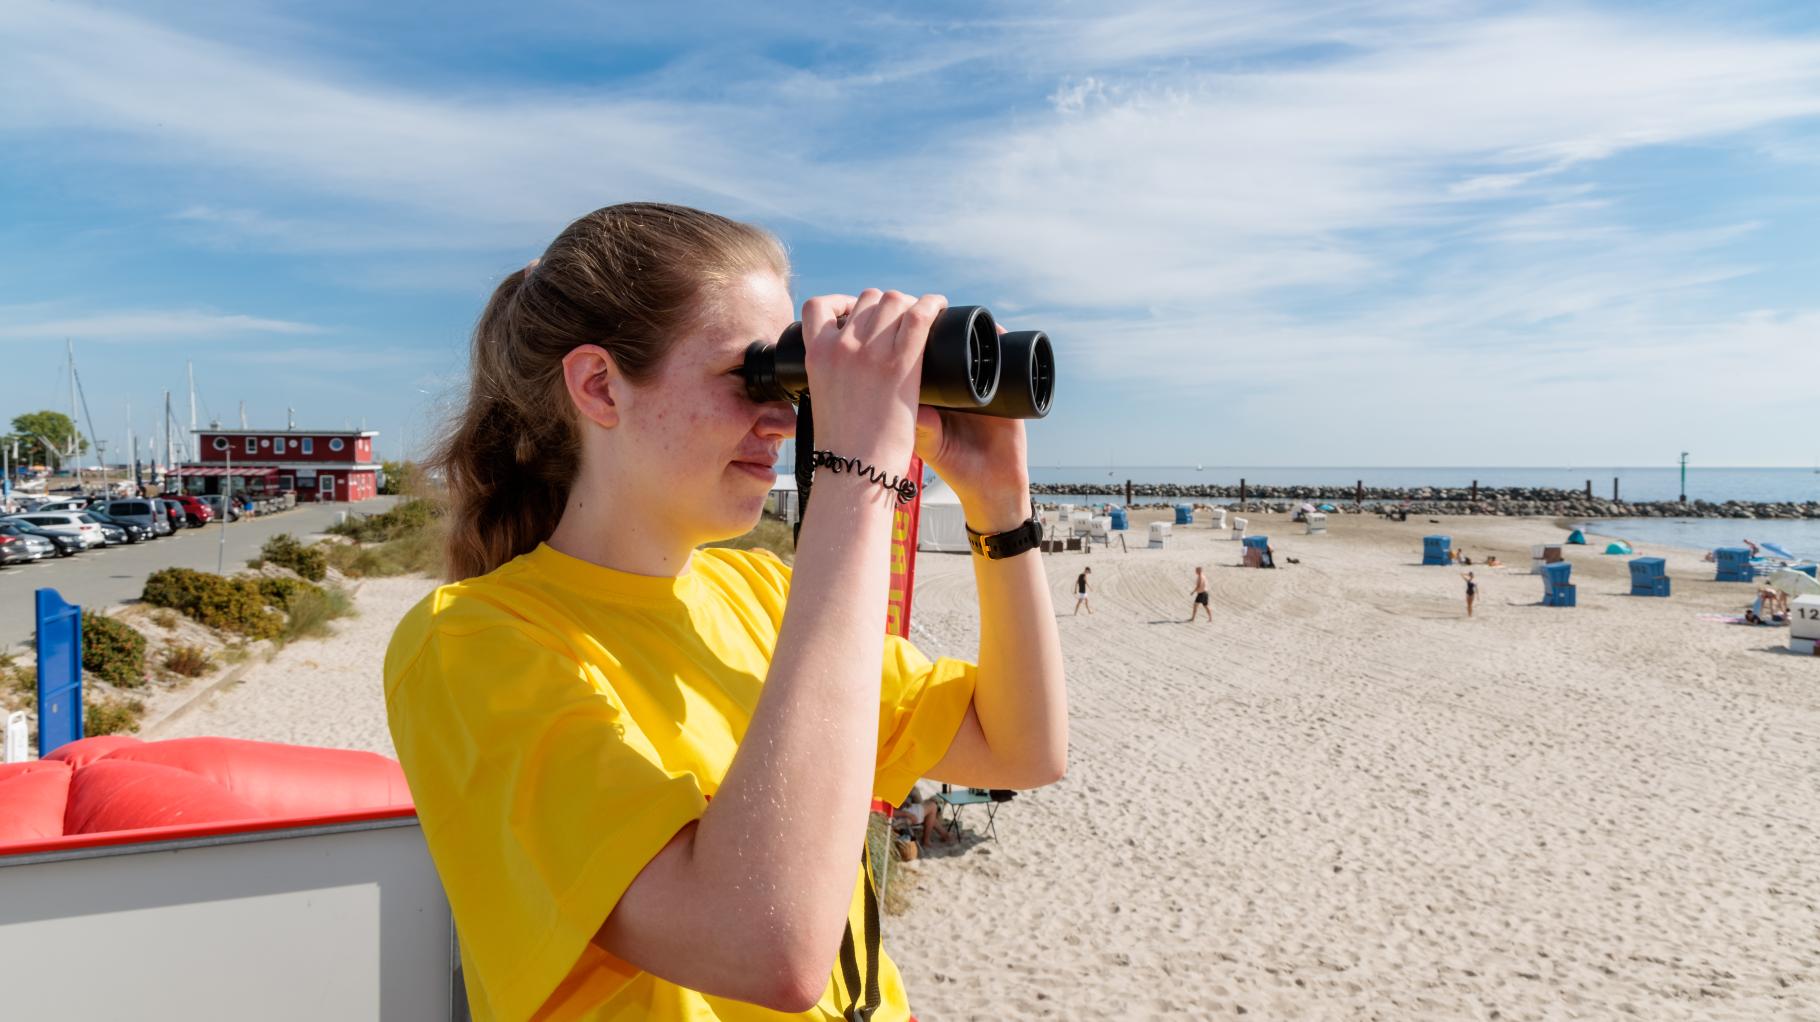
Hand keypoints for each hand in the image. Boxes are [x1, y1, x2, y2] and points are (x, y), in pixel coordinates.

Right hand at [801, 289, 946, 469]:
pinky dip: (931, 304)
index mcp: (817, 355)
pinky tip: (938, 306)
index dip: (842, 302)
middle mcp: (841, 346)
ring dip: (908, 304)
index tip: (857, 312)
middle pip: (867, 299)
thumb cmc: (844, 446)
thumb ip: (832, 375)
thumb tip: (850, 367)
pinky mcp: (900, 364)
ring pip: (893, 301)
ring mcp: (870, 353)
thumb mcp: (822, 399)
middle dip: (885, 305)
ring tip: (921, 316)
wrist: (856, 470)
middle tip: (900, 321)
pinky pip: (919, 315)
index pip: (818, 306)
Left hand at [914, 325, 1029, 529]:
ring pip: (979, 346)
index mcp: (934, 392)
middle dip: (947, 325)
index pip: (924, 354)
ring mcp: (983, 385)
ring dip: (976, 329)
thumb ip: (924, 429)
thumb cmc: (957, 467)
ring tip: (973, 322)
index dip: (918, 334)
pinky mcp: (1008, 390)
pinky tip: (999, 332)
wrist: (992, 485)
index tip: (913, 319)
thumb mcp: (933, 447)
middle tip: (942, 313)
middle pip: (951, 343)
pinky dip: (1004, 342)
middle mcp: (957, 384)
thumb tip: (914, 405)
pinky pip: (1008, 359)